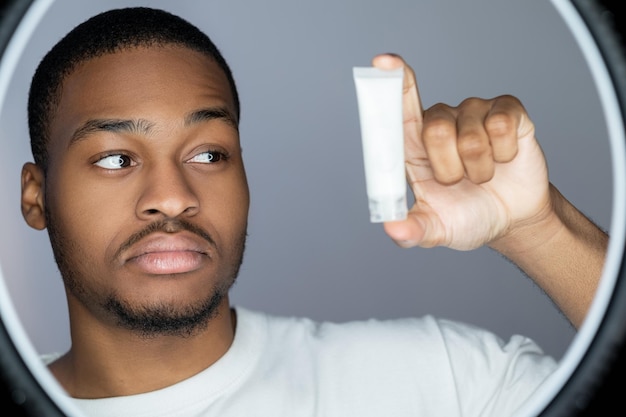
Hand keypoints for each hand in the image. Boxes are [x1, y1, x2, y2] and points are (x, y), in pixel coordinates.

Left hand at [373, 54, 550, 250]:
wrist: (513, 219)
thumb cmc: (468, 216)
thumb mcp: (437, 230)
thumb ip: (412, 232)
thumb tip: (392, 229)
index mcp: (415, 144)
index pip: (399, 105)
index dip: (392, 80)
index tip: (383, 60)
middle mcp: (441, 121)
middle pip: (434, 129)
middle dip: (448, 170)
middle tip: (458, 183)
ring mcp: (474, 113)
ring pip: (471, 136)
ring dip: (479, 169)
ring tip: (482, 175)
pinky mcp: (508, 111)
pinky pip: (503, 124)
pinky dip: (505, 155)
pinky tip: (505, 159)